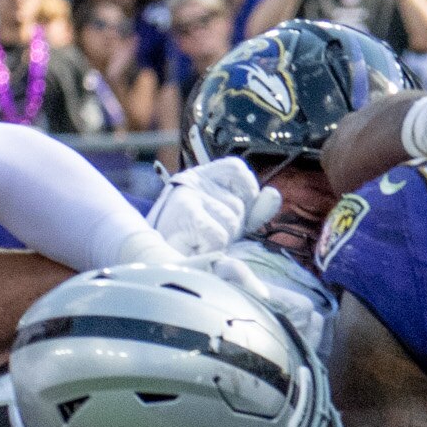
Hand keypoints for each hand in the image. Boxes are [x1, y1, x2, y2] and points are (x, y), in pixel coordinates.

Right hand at [148, 155, 279, 254]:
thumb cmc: (194, 239)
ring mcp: (187, 195)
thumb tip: (274, 195)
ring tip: (200, 242)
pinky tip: (198, 247)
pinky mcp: (185, 213)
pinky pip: (219, 235)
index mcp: (202, 174)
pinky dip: (214, 247)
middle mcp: (193, 179)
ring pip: (232, 221)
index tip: (231, 212)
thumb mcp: (227, 219)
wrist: (152, 256)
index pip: (236, 169)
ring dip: (223, 239)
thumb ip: (254, 208)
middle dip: (233, 226)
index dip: (245, 193)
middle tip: (207, 235)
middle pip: (239, 204)